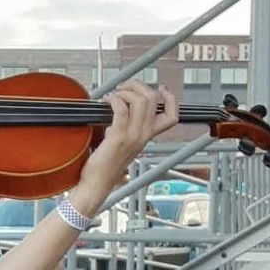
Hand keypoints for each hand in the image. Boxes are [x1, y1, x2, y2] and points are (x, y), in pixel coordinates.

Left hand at [73, 80, 178, 215]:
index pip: (172, 116)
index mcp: (148, 136)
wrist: (97, 183)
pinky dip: (113, 99)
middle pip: (153, 99)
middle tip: (123, 88)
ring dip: (124, 91)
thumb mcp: (122, 143)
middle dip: (137, 86)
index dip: (170, 99)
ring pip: (140, 100)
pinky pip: (121, 108)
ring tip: (113, 96)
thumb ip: (126, 127)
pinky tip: (106, 102)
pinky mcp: (118, 136)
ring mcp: (133, 136)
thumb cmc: (104, 164)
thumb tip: (120, 108)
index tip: (161, 89)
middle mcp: (144, 135)